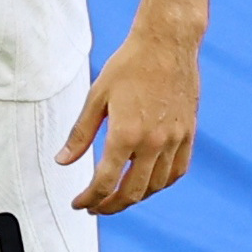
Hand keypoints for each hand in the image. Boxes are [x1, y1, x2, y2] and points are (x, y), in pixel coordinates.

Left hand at [64, 24, 202, 213]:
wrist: (168, 44)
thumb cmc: (128, 66)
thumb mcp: (96, 97)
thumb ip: (80, 134)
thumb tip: (62, 161)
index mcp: (125, 133)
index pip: (105, 181)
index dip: (90, 198)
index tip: (78, 204)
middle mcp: (154, 141)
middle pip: (132, 191)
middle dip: (110, 205)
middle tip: (94, 207)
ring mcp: (175, 139)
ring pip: (156, 185)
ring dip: (135, 197)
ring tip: (116, 197)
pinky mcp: (189, 133)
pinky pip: (178, 170)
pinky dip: (161, 183)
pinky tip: (148, 183)